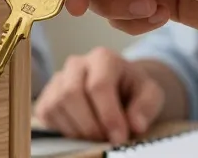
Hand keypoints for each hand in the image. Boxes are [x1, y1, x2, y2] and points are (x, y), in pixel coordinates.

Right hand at [33, 47, 163, 143]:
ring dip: (77, 129)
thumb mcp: (150, 94)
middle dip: (90, 124)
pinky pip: (46, 113)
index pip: (98, 86)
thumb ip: (146, 106)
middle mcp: (77, 64)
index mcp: (103, 58)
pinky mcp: (46, 96)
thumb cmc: (132, 90)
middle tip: (105, 140)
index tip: (119, 137)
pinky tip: (81, 132)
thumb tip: (135, 124)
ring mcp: (58, 79)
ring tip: (96, 136)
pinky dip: (63, 129)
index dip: (108, 115)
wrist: (119, 88)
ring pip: (56, 105)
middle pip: (71, 94)